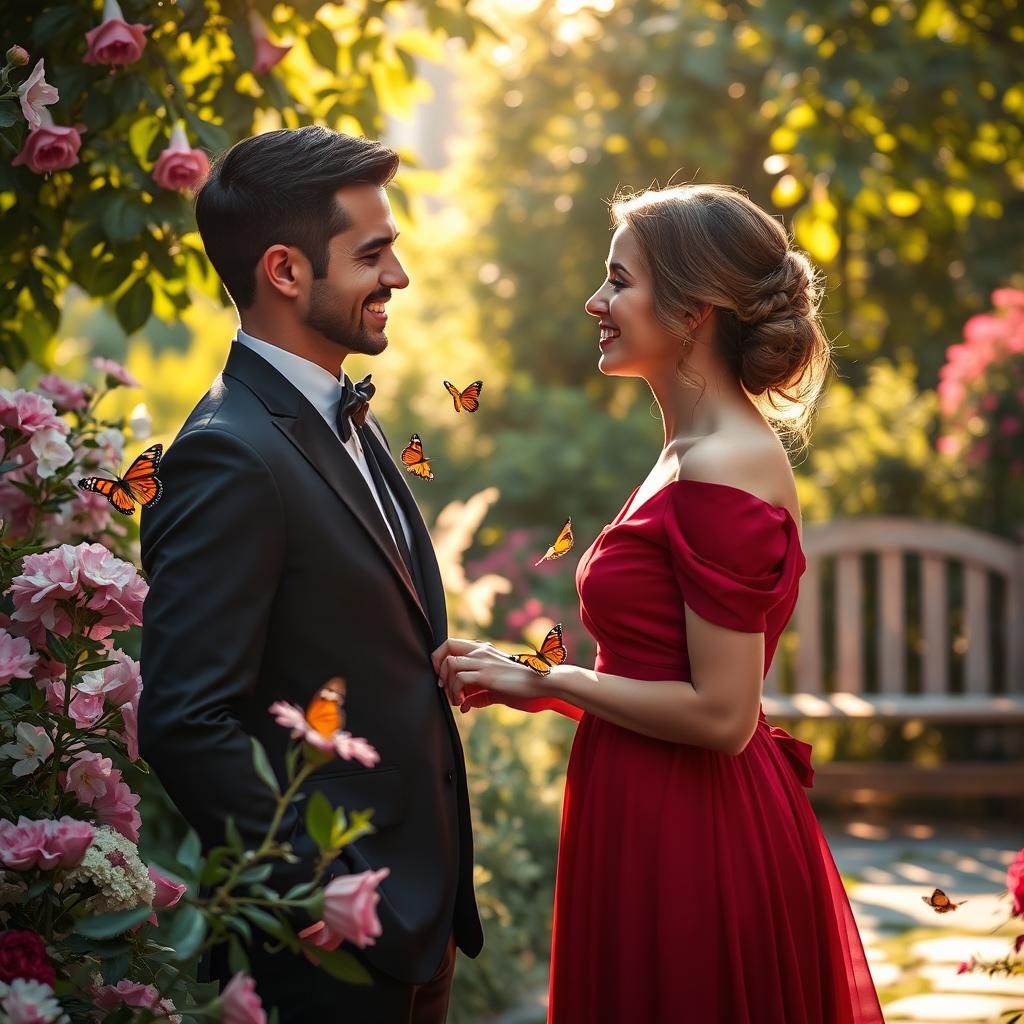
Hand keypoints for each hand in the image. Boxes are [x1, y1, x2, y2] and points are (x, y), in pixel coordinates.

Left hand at [432, 637, 552, 709]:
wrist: (541, 683)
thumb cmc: (521, 686)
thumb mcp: (496, 689)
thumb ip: (479, 695)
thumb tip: (464, 706)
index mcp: (483, 650)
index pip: (452, 644)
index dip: (441, 660)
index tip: (444, 679)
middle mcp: (481, 651)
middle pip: (446, 646)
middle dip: (438, 666)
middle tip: (443, 686)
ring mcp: (484, 661)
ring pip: (450, 664)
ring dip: (447, 684)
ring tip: (456, 699)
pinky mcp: (487, 674)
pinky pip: (460, 679)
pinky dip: (456, 692)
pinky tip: (463, 703)